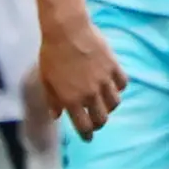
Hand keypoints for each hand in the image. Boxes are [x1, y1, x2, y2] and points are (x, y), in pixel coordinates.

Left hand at [41, 5, 125, 136]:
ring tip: (105, 104)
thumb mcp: (46, 80)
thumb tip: (57, 115)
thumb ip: (52, 100)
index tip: (88, 138)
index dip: (87, 135)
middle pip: (102, 118)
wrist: (67, 31)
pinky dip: (119, 88)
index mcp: (71, 99)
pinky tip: (113, 86)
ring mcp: (104, 81)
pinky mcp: (114, 67)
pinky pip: (122, 84)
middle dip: (99, 124)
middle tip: (95, 122)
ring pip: (114, 103)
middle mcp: (90, 94)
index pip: (83, 126)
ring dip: (109, 107)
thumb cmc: (51, 54)